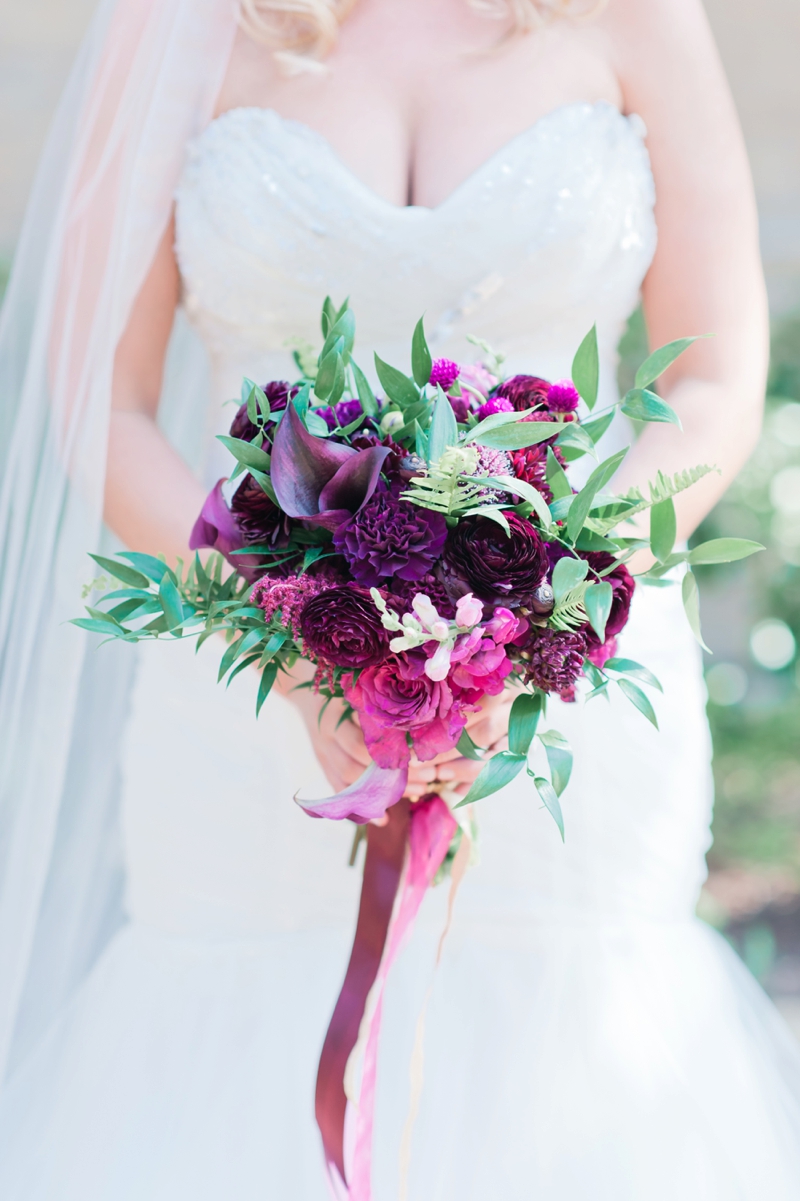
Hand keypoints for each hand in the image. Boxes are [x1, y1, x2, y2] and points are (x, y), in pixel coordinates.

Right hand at [286, 671, 512, 802]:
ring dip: (383, 793)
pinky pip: (339, 792)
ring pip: (350, 782)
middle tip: (430, 780)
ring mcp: (323, 754)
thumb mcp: (360, 685)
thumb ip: (385, 700)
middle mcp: (327, 738)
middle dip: (395, 777)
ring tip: (417, 793)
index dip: (394, 755)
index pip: (364, 744)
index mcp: (337, 715)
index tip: (423, 758)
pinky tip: (382, 819)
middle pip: (360, 767)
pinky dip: (359, 809)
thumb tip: (426, 711)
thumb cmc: (342, 683)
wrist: (306, 690)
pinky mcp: (323, 766)